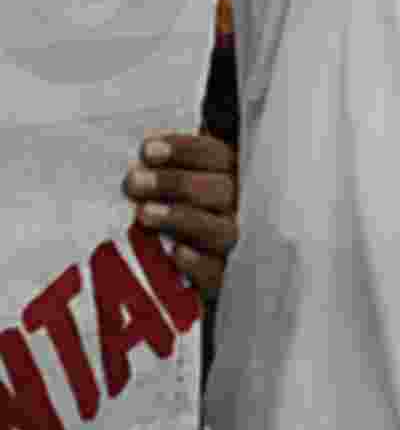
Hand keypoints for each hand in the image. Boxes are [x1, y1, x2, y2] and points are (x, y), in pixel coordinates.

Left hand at [123, 132, 238, 301]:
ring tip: (143, 214)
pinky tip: (174, 253)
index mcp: (227, 176)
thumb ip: (159, 169)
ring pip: (220, 229)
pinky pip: (216, 272)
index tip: (146, 149)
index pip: (214, 155)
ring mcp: (230, 244)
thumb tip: (139, 153)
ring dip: (181, 218)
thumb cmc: (170, 217)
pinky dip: (197, 263)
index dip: (183, 149)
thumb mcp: (168, 188)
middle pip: (220, 189)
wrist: (178, 275)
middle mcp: (236, 207)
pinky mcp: (220, 280)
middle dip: (175, 182)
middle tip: (134, 182)